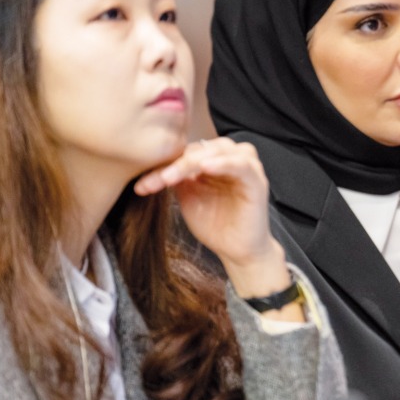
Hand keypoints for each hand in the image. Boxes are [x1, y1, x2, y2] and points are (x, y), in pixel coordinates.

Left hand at [134, 138, 290, 297]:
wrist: (237, 252)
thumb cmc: (215, 226)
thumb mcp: (188, 199)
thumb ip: (177, 179)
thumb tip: (154, 165)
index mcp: (212, 162)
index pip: (186, 153)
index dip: (163, 165)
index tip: (142, 185)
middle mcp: (229, 160)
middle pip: (201, 148)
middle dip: (176, 162)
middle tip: (158, 180)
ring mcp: (245, 169)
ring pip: (220, 149)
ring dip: (195, 160)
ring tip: (175, 174)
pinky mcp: (257, 181)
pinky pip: (241, 164)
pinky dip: (223, 162)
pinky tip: (205, 167)